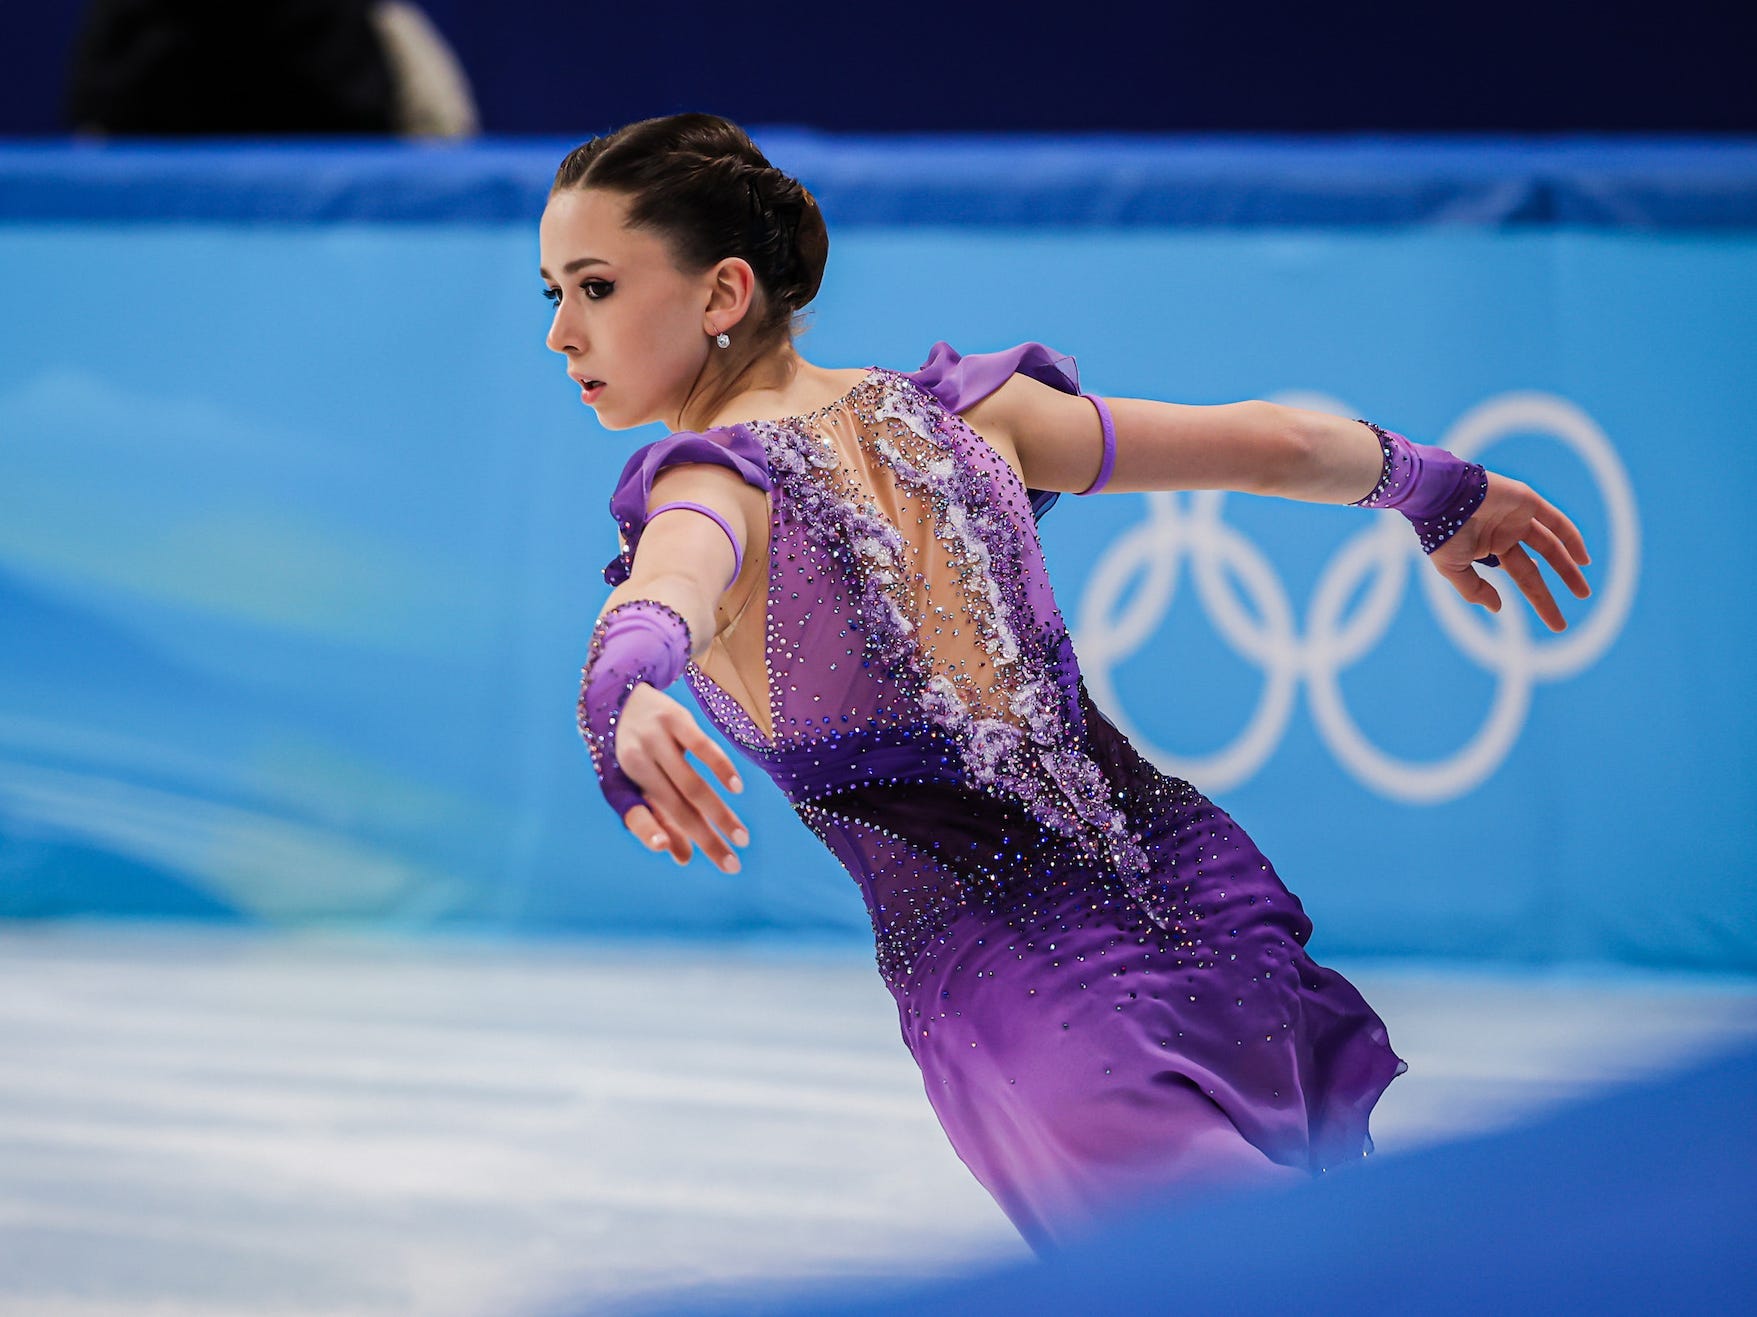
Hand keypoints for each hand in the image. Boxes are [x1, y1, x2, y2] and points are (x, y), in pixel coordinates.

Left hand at [612, 682, 749, 870]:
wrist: (619, 693)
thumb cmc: (633, 751)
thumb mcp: (635, 783)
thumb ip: (659, 820)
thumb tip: (684, 858)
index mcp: (619, 784)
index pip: (635, 815)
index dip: (651, 833)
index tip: (677, 855)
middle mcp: (635, 763)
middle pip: (675, 808)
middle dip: (706, 839)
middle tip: (732, 865)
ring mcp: (655, 740)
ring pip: (691, 784)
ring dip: (719, 813)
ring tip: (742, 837)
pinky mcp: (675, 718)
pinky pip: (701, 746)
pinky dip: (720, 768)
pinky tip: (736, 788)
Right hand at [1429, 470, 1591, 631]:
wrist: (1440, 495)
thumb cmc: (1442, 532)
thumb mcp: (1453, 569)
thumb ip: (1474, 590)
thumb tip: (1497, 608)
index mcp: (1490, 548)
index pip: (1521, 576)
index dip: (1538, 597)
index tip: (1554, 622)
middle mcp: (1507, 533)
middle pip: (1537, 566)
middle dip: (1554, 589)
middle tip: (1570, 614)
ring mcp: (1518, 517)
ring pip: (1550, 544)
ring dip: (1568, 567)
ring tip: (1583, 592)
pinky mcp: (1526, 500)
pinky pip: (1554, 520)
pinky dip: (1571, 537)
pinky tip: (1583, 559)